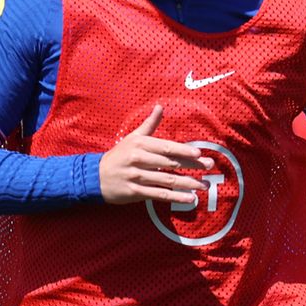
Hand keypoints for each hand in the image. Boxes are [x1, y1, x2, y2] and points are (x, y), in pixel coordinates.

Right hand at [98, 104, 213, 204]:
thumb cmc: (119, 155)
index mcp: (140, 145)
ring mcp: (137, 177)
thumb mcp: (132, 138)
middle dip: (192, 165)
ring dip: (189, 183)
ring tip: (205, 185)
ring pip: (168, 180)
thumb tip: (160, 107)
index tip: (199, 153)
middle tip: (210, 166)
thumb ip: (149, 124)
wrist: (94, 177)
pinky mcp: (135, 192)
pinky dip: (176, 197)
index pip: (166, 147)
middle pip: (171, 163)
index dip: (184, 150)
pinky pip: (159, 194)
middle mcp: (139, 160)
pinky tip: (190, 198)